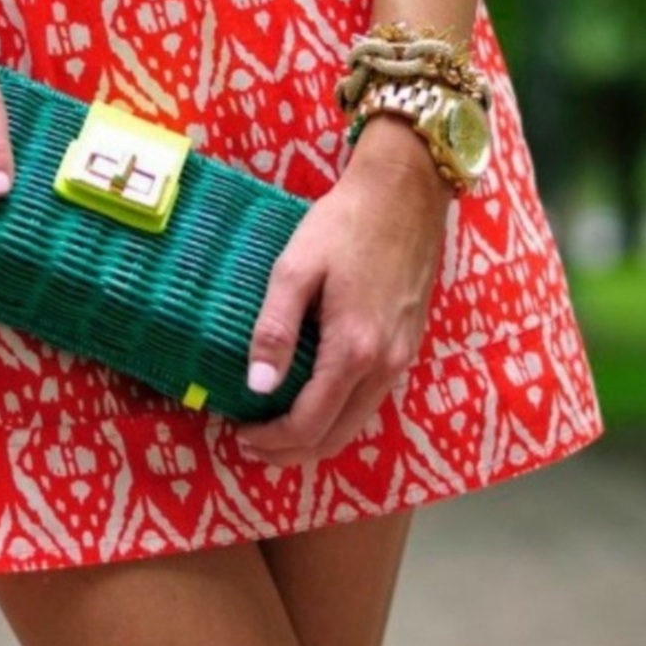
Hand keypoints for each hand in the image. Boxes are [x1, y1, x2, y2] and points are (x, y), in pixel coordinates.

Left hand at [238, 117, 451, 465]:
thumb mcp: (295, 268)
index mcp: (353, 351)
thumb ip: (275, 329)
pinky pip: (371, 399)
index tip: (238, 434)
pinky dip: (339, 415)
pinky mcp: (407, 345)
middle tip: (251, 445)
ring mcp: (401, 358)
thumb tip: (256, 387)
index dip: (272, 440)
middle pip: (336, 437)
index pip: (309, 424)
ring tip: (276, 431)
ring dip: (316, 437)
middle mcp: (384, 366)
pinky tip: (314, 400)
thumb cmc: (343, 225)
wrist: (403, 195)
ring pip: (357, 423)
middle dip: (291, 451)